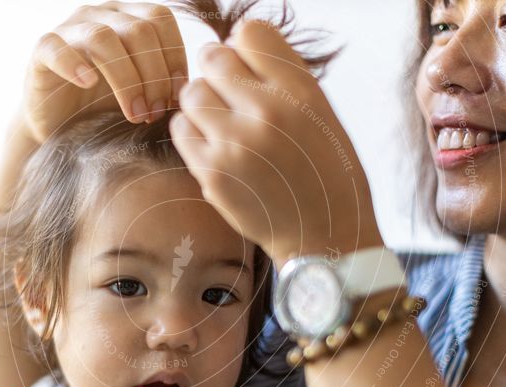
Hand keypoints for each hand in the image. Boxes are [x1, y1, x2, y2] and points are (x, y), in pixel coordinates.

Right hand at [22, 1, 187, 141]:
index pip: (161, 20)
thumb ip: (168, 84)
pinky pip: (57, 47)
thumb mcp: (145, 94)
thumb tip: (200, 91)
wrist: (59, 129)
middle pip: (139, 30)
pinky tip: (88, 84)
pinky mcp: (42, 49)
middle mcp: (101, 15)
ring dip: (126, 80)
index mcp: (129, 19)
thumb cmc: (107, 109)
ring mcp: (70, 29)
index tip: (178, 97)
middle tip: (156, 114)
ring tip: (135, 115)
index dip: (174, 57)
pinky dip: (74, 64)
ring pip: (104, 38)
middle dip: (154, 76)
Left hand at [169, 20, 382, 266]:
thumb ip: (281, 74)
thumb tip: (235, 42)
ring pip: (190, 93)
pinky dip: (192, 133)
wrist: (324, 234)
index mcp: (301, 92)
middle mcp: (268, 113)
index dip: (243, 48)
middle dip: (216, 72)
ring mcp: (235, 144)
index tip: (248, 70)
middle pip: (212, 58)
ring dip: (201, 103)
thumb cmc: (324, 171)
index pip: (249, 33)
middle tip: (228, 95)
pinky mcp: (212, 173)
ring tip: (222, 124)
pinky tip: (214, 146)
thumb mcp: (321, 112)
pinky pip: (181, 130)